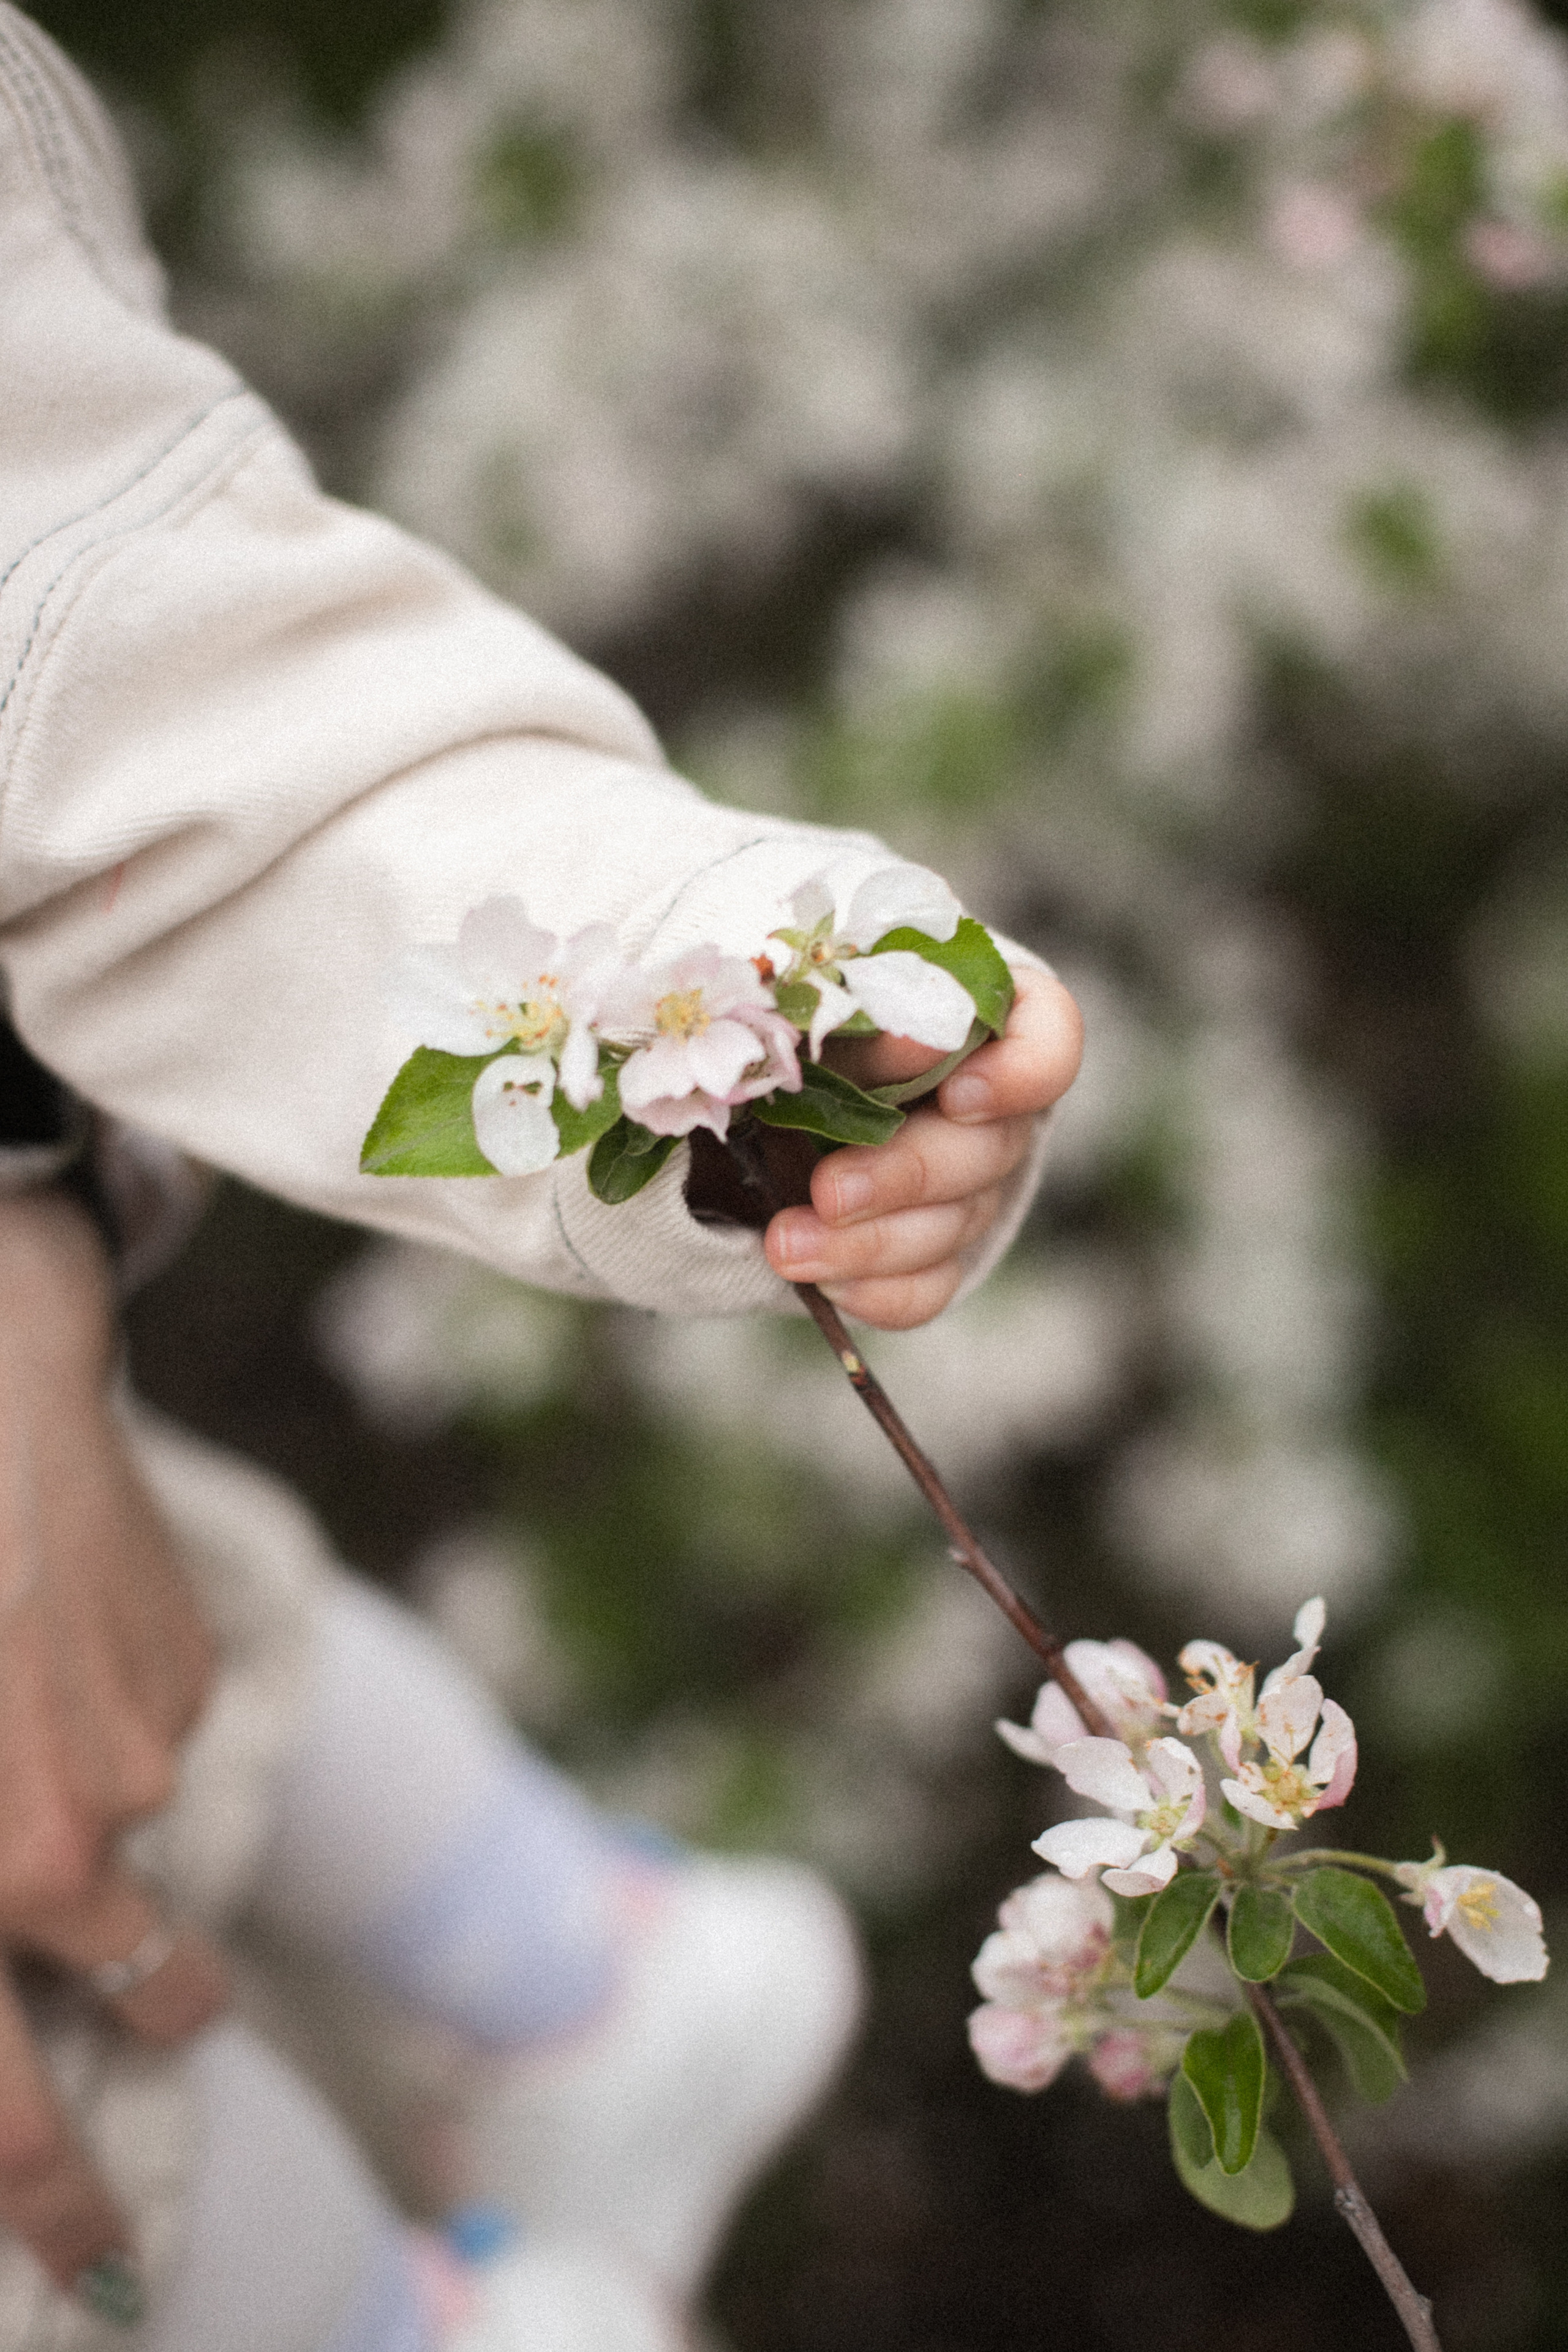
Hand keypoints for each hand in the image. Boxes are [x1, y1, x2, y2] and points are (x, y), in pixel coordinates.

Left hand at [0, 1194, 226, 2302]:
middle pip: (164, 1989)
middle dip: (164, 2003)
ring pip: (144, 1839)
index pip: (14, 2110)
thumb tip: (35, 1957)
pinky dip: (122, 1708)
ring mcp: (146, 1755)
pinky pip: (167, 1734)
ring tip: (30, 1692)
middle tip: (152, 1977)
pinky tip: (63, 1623)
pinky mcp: (190, 1675)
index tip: (108, 2276)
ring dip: (102, 1802)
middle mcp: (60, 1844)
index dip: (64, 2215)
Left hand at [762, 963, 1082, 1328]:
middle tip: (830, 1191)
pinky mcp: (934, 1253)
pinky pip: (928, 1288)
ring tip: (786, 1244)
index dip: (1020, 1074)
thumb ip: (855, 1006)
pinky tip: (820, 1281)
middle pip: (989, 1149)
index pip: (1049, 1039)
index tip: (958, 1095)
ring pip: (952, 1226)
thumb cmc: (805, 1016)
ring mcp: (971, 1188)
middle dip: (906, 1174)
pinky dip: (876, 1289)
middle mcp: (996, 1109)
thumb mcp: (817, 995)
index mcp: (987, 1017)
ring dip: (868, 1242)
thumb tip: (889, 1034)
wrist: (766, 1088)